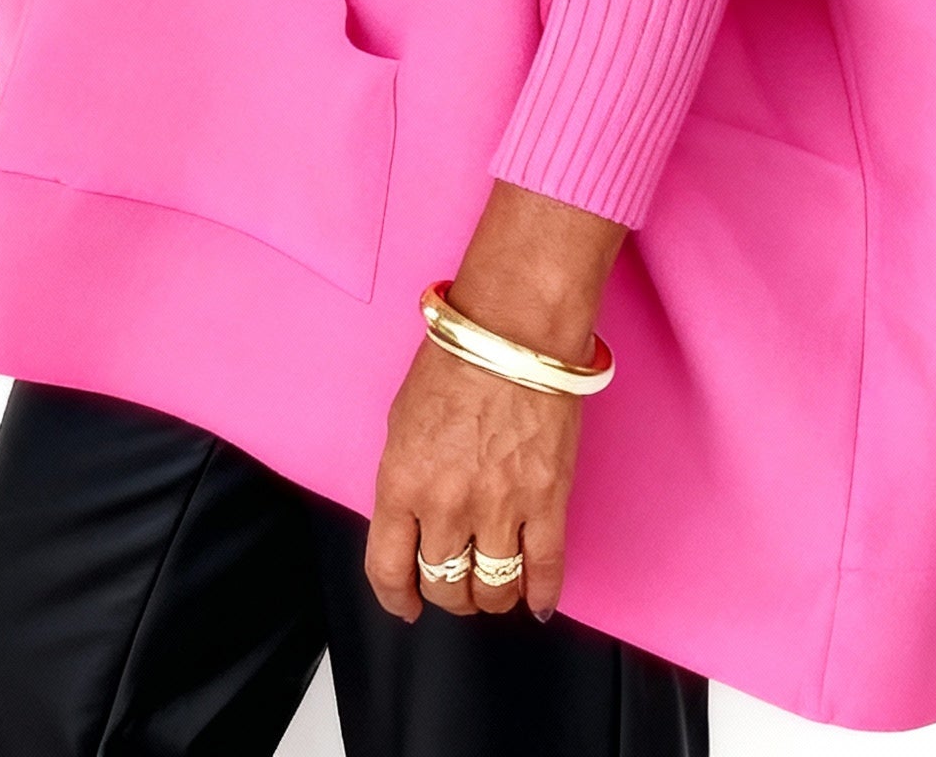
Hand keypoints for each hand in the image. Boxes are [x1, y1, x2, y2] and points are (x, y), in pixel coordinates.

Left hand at [364, 182, 624, 623]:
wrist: (513, 331)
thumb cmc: (456, 360)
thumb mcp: (402, 420)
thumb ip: (404, 477)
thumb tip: (412, 516)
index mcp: (402, 482)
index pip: (387, 568)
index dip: (396, 597)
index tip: (405, 605)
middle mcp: (447, 504)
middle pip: (443, 585)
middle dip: (447, 594)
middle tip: (455, 586)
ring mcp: (500, 507)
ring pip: (492, 588)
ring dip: (490, 597)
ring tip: (493, 587)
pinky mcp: (548, 502)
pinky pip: (544, 570)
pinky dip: (540, 595)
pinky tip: (536, 601)